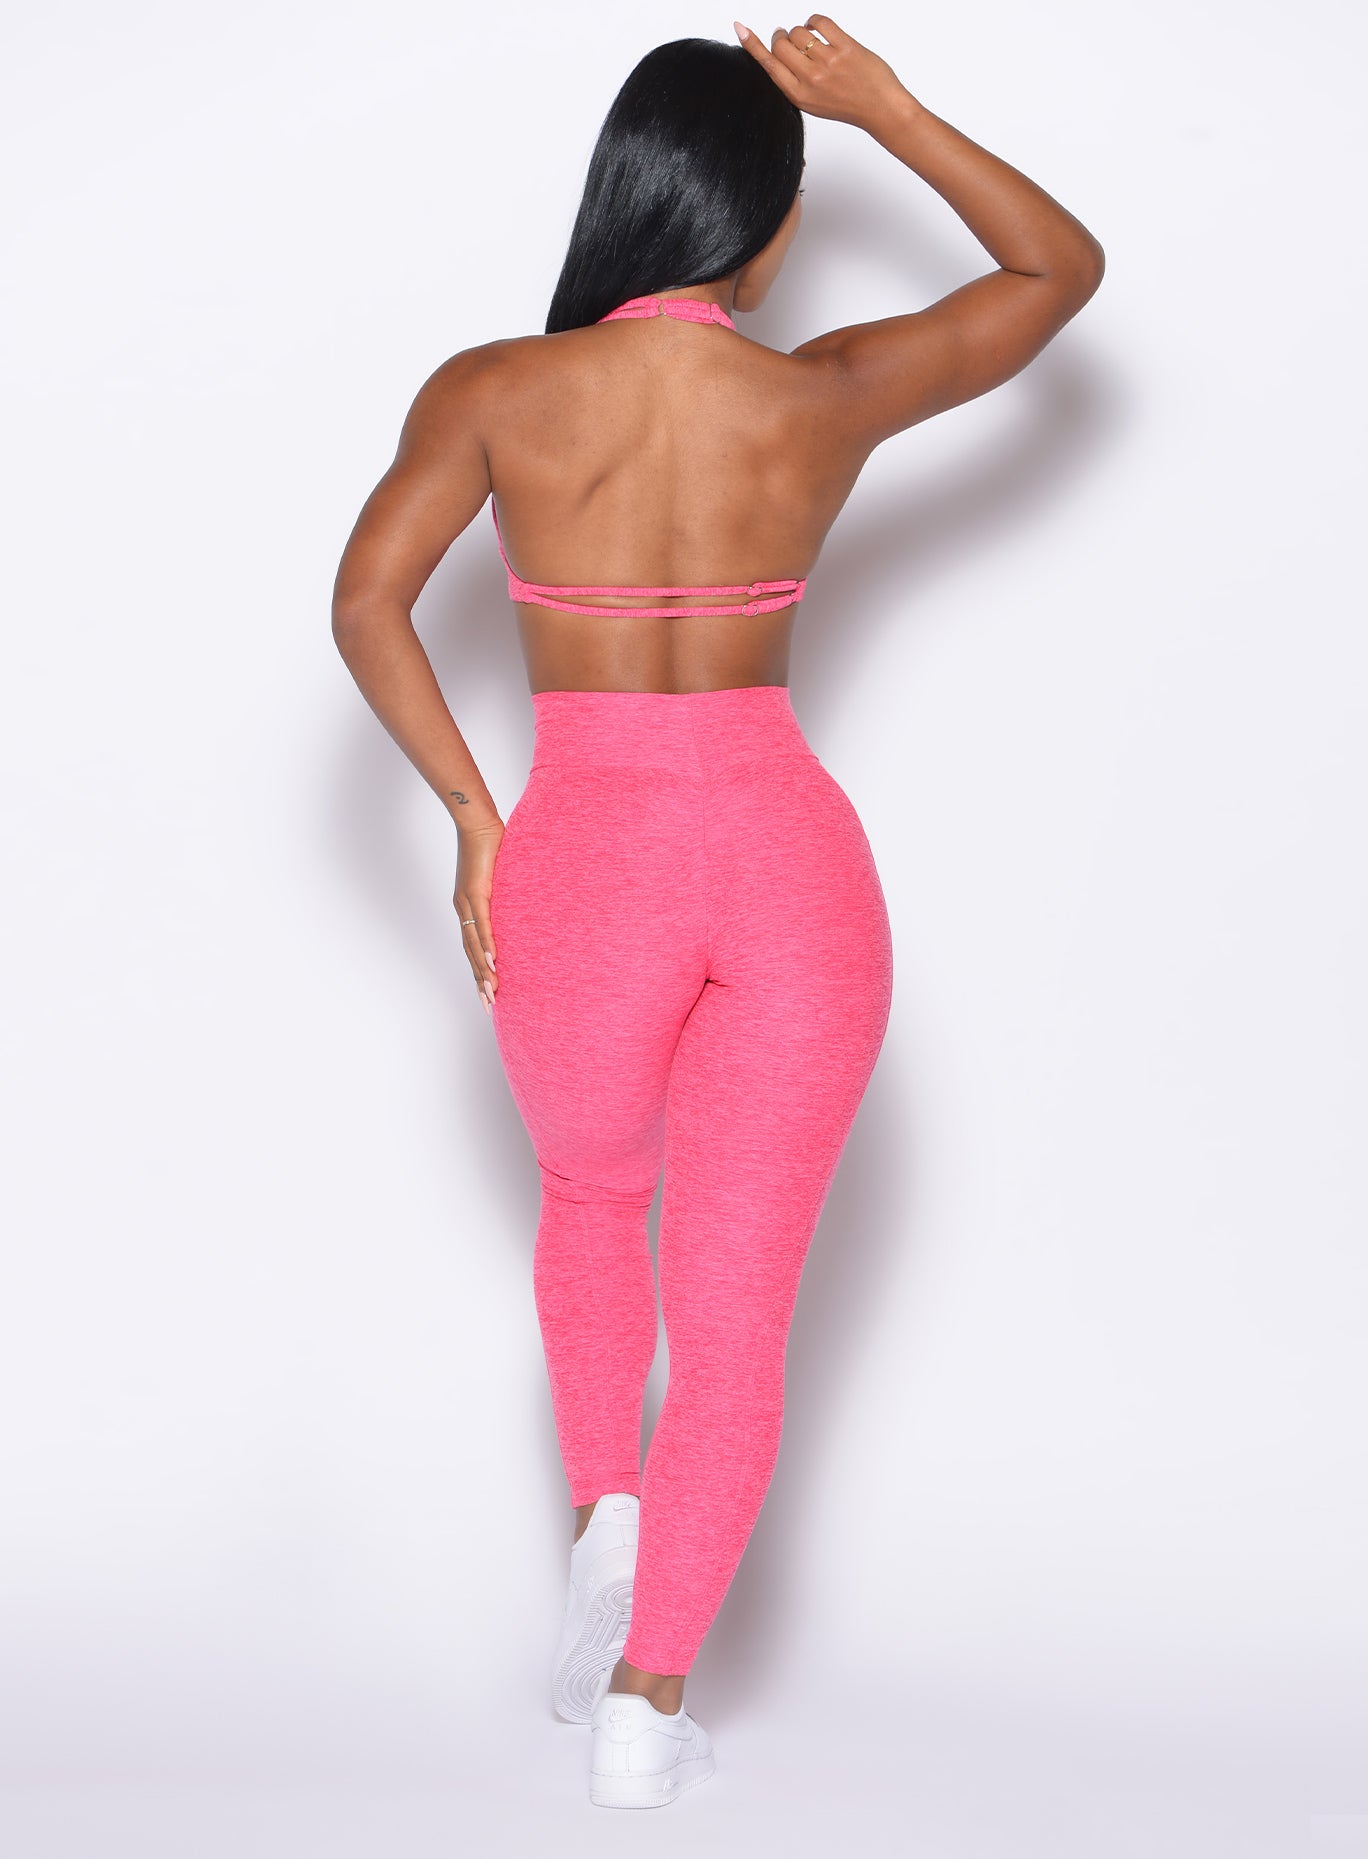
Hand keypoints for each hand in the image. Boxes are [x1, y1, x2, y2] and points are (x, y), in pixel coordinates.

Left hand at [455, 822, 502, 1016]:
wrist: (478, 823)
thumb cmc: (489, 846)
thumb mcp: (498, 877)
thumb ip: (503, 893)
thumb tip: (520, 902)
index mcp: (468, 909)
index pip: (472, 948)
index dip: (479, 972)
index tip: (488, 994)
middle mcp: (463, 910)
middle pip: (471, 954)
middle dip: (480, 982)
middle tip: (489, 1006)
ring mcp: (467, 903)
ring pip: (474, 946)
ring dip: (483, 971)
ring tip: (491, 993)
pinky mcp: (475, 893)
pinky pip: (481, 925)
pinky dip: (486, 945)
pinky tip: (492, 962)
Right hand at [732, 15, 912, 133]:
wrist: (880, 108)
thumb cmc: (848, 105)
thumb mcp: (813, 101)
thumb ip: (795, 80)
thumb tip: (781, 50)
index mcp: (799, 95)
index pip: (768, 65)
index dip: (752, 45)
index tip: (740, 28)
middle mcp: (810, 79)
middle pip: (780, 44)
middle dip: (782, 36)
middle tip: (790, 38)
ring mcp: (828, 63)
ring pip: (798, 31)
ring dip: (801, 30)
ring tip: (811, 39)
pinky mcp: (845, 48)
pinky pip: (820, 22)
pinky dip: (816, 20)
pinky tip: (820, 28)